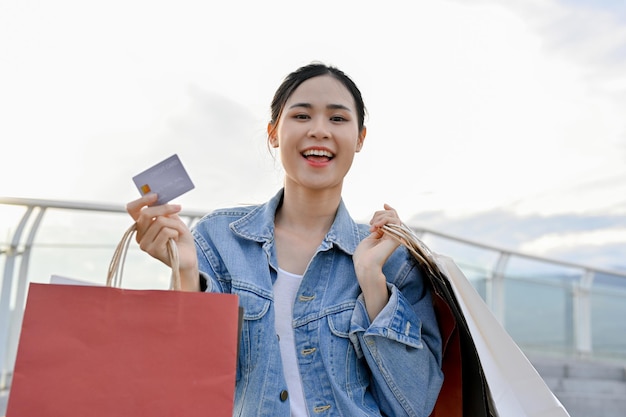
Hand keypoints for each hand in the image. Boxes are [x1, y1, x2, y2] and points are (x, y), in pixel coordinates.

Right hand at [126, 194, 198, 290]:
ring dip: (175, 224)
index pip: (132, 209)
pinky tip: (176, 240)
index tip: (155, 195)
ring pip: (160, 222)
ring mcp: (144, 244)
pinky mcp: (153, 251)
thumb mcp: (173, 219)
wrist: (188, 256)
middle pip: (146, 214)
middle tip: (178, 208)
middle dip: (165, 208)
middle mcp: (139, 235)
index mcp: (141, 225)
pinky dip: (176, 232)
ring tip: (178, 232)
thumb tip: (159, 198)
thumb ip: (164, 210)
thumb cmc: (180, 237)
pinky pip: (166, 232)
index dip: (141, 201)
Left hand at [353, 204, 401, 319]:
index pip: (393, 218)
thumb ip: (378, 227)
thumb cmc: (364, 255)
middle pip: (393, 215)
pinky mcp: (397, 238)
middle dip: (380, 214)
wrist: (365, 265)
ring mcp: (396, 236)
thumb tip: (382, 216)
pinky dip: (384, 220)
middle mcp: (393, 235)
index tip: (384, 204)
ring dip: (381, 217)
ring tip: (372, 226)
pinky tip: (376, 227)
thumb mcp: (370, 236)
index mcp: (387, 235)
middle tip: (371, 224)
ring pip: (394, 217)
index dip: (389, 209)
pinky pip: (395, 221)